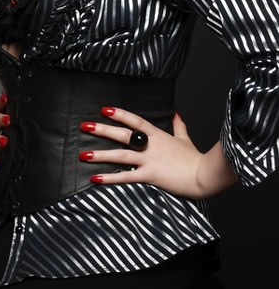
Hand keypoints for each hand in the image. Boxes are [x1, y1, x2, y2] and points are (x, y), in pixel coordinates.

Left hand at [79, 107, 229, 198]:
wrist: (204, 176)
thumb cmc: (195, 159)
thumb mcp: (185, 139)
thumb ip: (179, 126)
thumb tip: (177, 113)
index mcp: (158, 135)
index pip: (135, 121)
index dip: (120, 114)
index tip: (105, 109)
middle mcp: (150, 145)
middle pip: (123, 135)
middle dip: (102, 130)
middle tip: (84, 126)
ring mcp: (149, 160)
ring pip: (121, 155)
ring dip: (101, 155)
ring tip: (83, 155)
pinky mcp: (150, 176)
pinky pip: (126, 177)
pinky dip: (110, 178)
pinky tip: (96, 178)